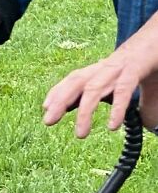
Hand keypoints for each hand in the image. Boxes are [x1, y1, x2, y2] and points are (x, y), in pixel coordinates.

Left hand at [43, 15, 157, 135]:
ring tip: (80, 135)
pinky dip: (116, 108)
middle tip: (47, 121)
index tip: (45, 108)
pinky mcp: (136, 66)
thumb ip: (145, 104)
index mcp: (106, 69)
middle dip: (60, 100)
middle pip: (77, 81)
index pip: (76, 79)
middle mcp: (108, 67)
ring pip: (94, 88)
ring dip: (85, 112)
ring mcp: (121, 66)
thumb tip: (149, 124)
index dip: (59, 91)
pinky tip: (112, 126)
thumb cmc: (156, 57)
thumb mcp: (149, 83)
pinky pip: (122, 89)